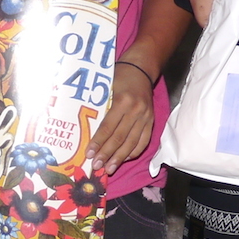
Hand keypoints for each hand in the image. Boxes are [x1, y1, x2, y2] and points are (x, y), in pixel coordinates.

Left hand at [88, 62, 156, 176]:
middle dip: (107, 154)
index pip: (108, 127)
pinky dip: (134, 152)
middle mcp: (136, 111)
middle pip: (120, 138)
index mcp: (122, 101)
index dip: (98, 142)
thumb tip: (86, 130)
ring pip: (132, 143)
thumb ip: (100, 107)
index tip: (89, 154)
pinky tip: (124, 159)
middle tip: (97, 166)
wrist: (141, 69)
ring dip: (120, 158)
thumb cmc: (119, 76)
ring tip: (109, 168)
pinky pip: (144, 141)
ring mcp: (146, 117)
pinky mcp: (151, 121)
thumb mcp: (106, 87)